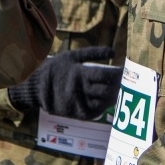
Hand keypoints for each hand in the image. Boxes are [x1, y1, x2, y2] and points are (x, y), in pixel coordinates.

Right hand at [8, 46, 123, 119]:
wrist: (34, 87)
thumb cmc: (56, 68)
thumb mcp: (72, 56)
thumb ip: (93, 53)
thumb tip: (113, 51)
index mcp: (78, 73)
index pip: (104, 75)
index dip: (118, 74)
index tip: (128, 71)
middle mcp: (78, 90)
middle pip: (106, 90)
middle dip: (119, 85)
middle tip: (130, 81)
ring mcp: (77, 104)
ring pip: (102, 102)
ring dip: (115, 97)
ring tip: (124, 89)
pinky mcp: (75, 113)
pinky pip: (94, 111)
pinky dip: (105, 106)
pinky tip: (111, 99)